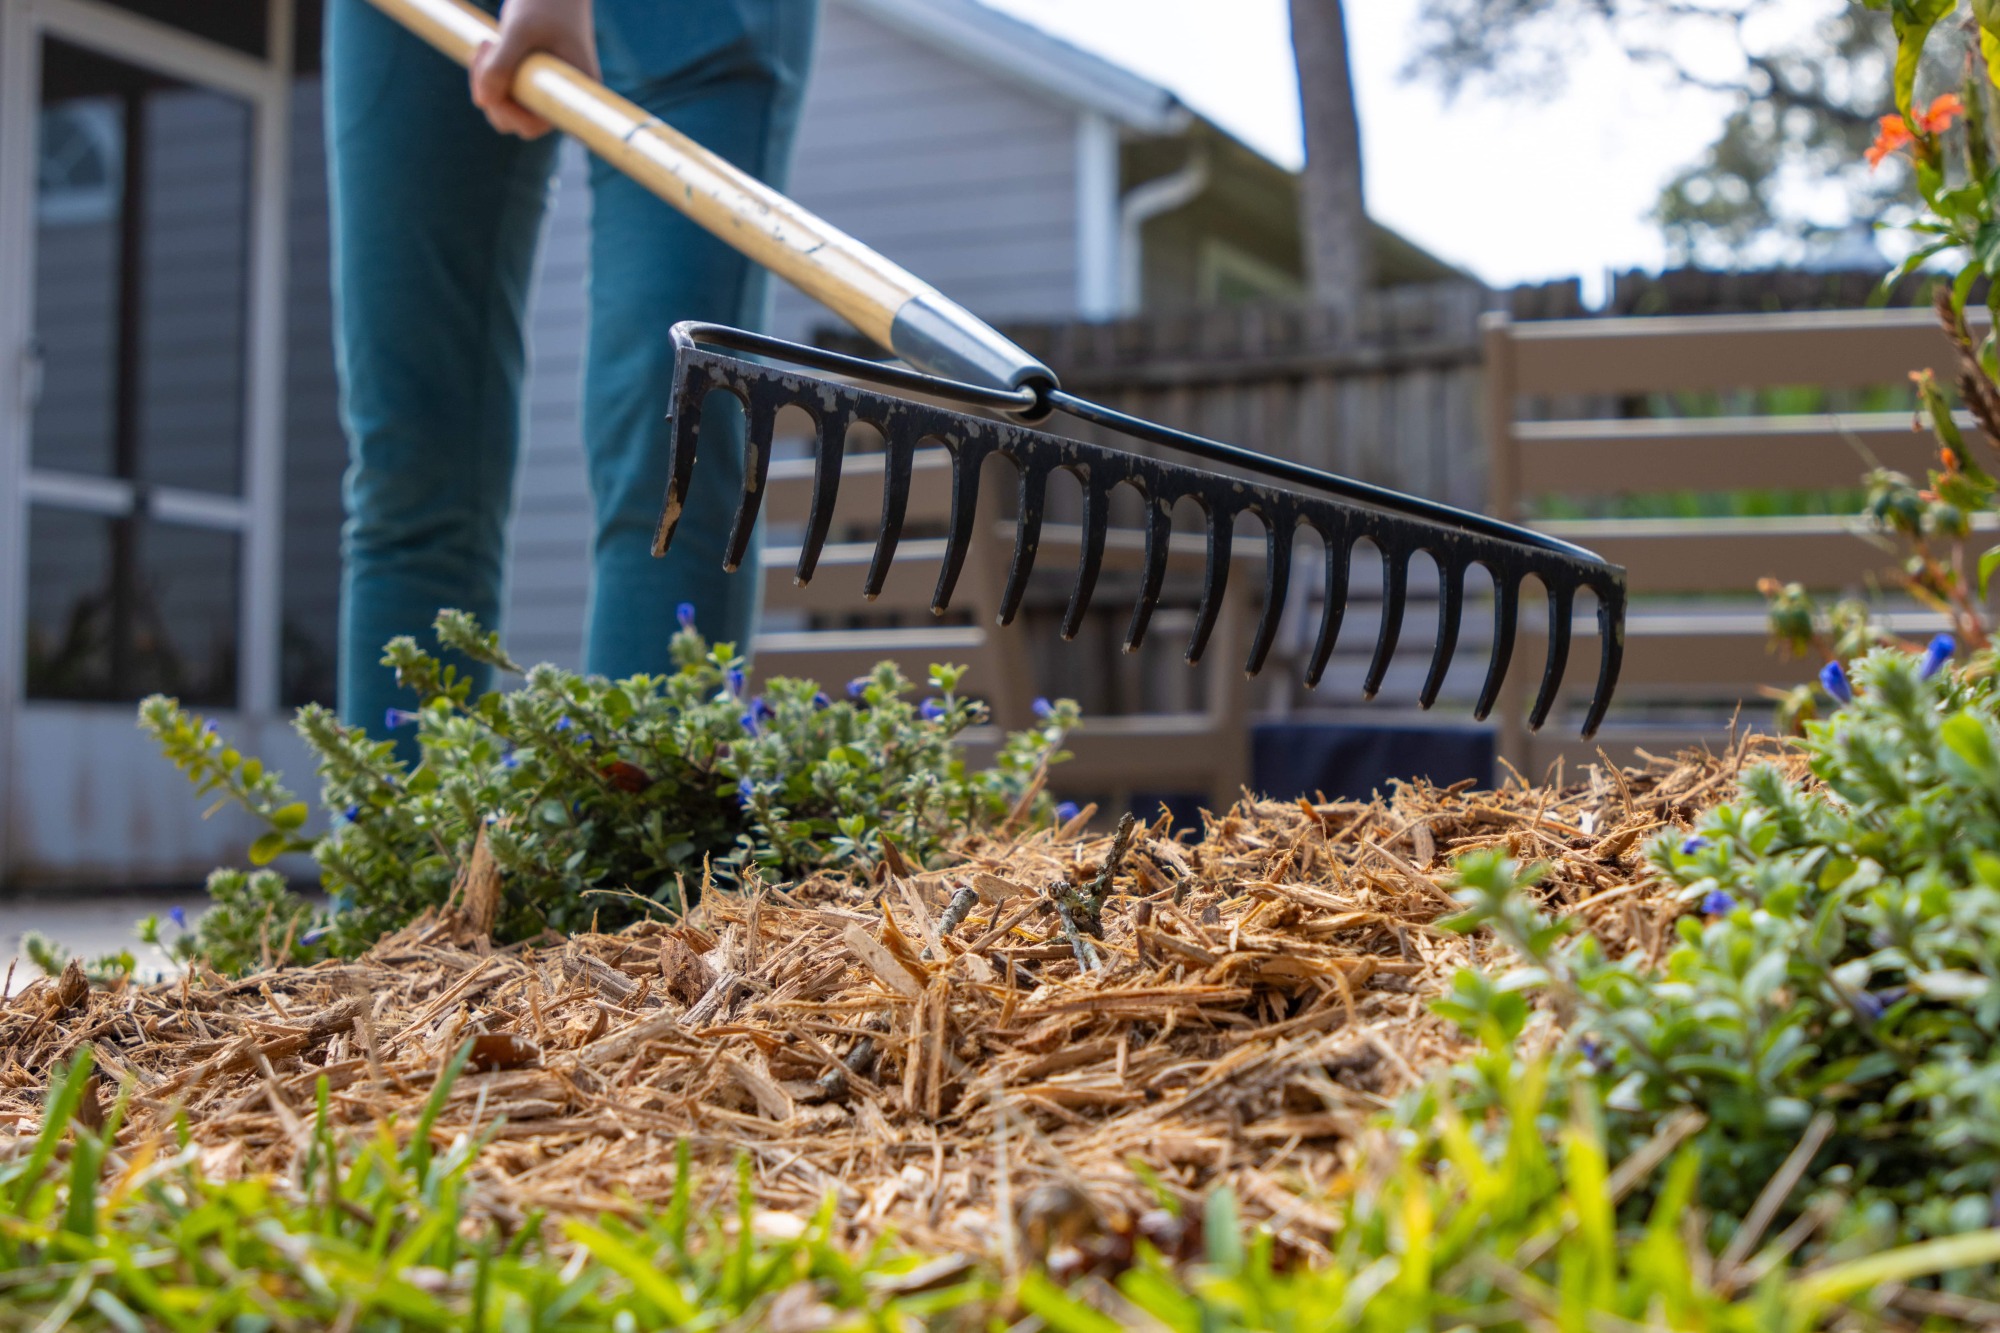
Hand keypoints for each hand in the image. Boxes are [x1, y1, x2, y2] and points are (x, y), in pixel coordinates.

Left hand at [469, 0, 596, 138]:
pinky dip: (490, 73)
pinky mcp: (534, 77)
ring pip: (508, 105)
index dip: (506, 111)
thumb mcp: (519, 30)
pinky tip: (489, 45)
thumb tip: (481, 101)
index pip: (534, 124)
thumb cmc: (544, 2)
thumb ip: (499, 65)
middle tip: (485, 49)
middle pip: (516, 119)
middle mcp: (563, 96)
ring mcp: (548, 88)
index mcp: (573, 91)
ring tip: (486, 44)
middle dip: (491, 92)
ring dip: (486, 81)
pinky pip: (508, 89)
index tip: (490, 80)